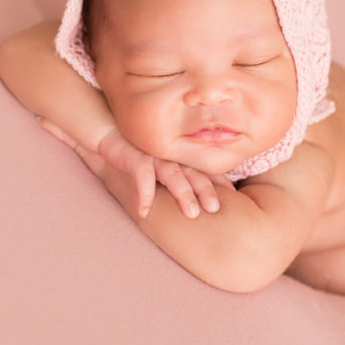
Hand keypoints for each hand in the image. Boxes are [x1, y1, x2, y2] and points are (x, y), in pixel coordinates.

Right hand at [36, 117, 233, 218]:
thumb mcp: (163, 159)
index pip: (204, 170)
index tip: (234, 195)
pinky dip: (144, 195)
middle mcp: (171, 156)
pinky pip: (141, 178)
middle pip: (194, 174)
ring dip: (183, 194)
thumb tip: (204, 189)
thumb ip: (180, 170)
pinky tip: (144, 212)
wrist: (110, 131)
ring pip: (173, 176)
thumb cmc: (140, 149)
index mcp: (181, 157)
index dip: (218, 182)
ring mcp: (154, 157)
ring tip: (191, 213)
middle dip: (206, 191)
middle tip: (217, 208)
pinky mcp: (135, 159)